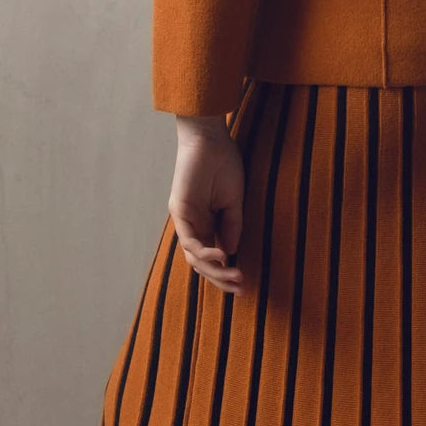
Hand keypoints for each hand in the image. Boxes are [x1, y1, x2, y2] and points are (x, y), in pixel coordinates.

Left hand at [167, 117, 247, 295]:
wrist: (210, 138)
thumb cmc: (224, 163)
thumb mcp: (234, 200)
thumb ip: (232, 225)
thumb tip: (231, 253)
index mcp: (205, 222)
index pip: (212, 256)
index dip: (226, 273)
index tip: (245, 284)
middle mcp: (192, 224)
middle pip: (201, 262)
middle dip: (221, 278)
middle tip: (242, 288)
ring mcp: (184, 219)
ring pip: (194, 256)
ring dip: (215, 270)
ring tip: (236, 275)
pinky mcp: (180, 210)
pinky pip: (190, 239)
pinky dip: (205, 251)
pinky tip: (222, 257)